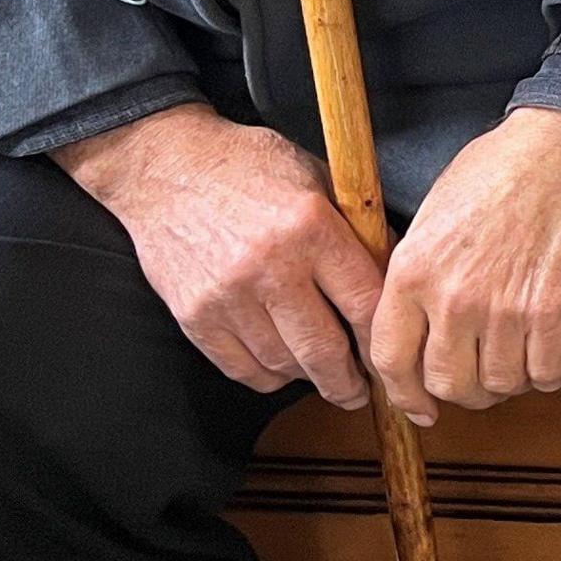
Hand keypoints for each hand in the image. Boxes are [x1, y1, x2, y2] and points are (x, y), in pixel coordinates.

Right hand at [55, 103, 383, 409]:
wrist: (166, 167)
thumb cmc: (250, 167)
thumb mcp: (318, 178)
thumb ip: (356, 229)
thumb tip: (393, 281)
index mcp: (311, 227)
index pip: (365, 303)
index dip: (382, 338)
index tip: (391, 354)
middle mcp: (271, 266)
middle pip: (325, 350)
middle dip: (350, 382)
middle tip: (362, 393)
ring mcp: (228, 296)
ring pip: (284, 364)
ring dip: (309, 378)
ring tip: (324, 376)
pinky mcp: (194, 316)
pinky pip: (242, 368)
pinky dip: (268, 376)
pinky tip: (283, 367)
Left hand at [367, 107, 560, 422]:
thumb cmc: (498, 171)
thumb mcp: (430, 217)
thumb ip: (414, 277)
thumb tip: (411, 329)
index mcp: (412, 272)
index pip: (391, 361)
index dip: (404, 395)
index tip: (418, 405)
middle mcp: (453, 297)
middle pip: (447, 384)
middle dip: (463, 391)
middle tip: (477, 378)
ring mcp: (504, 307)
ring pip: (498, 385)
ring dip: (507, 382)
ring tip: (515, 358)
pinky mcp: (553, 310)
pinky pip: (545, 373)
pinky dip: (547, 373)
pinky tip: (547, 352)